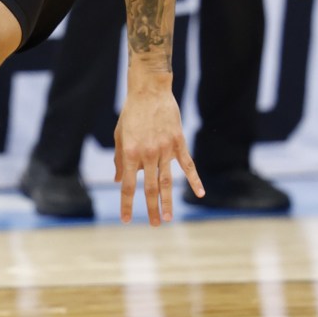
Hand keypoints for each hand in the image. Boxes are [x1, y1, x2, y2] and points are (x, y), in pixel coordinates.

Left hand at [113, 81, 203, 225]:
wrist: (149, 91)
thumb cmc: (131, 113)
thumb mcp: (119, 135)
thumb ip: (119, 159)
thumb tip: (117, 179)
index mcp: (130, 153)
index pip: (127, 185)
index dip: (127, 204)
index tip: (126, 220)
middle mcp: (148, 154)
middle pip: (150, 188)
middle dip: (151, 209)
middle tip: (155, 225)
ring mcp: (165, 149)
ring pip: (167, 181)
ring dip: (168, 201)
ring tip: (169, 218)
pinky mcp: (179, 143)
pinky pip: (188, 165)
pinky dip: (194, 180)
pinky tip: (200, 193)